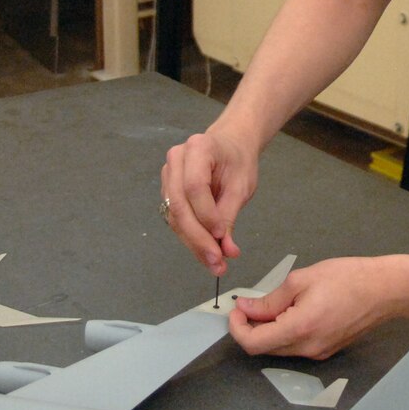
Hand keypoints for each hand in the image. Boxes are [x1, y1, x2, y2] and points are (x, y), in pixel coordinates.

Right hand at [160, 123, 256, 274]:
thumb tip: (227, 251)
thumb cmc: (238, 162)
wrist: (230, 146)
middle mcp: (176, 160)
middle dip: (198, 238)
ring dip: (193, 243)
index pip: (195, 186)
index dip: (207, 215)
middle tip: (217, 262)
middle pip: (179, 205)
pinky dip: (190, 237)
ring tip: (214, 263)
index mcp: (198, 148)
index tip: (222, 236)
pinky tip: (205, 252)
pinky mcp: (166, 190)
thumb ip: (230, 216)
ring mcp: (168, 174)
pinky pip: (175, 218)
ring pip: (174, 216)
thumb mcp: (241, 186)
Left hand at [228, 255, 408, 358]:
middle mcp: (308, 349)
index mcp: (299, 330)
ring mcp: (319, 353)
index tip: (236, 309)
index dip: (237, 328)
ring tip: (274, 303)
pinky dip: (285, 332)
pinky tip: (292, 311)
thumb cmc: (348, 278)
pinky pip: (296, 346)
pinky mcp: (327, 350)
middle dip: (251, 327)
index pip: (253, 344)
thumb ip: (270, 299)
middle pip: (264, 349)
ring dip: (268, 330)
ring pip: (280, 348)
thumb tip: (245, 307)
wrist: (386, 289)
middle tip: (250, 303)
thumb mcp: (302, 280)